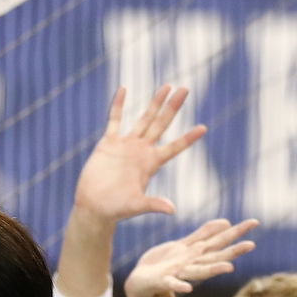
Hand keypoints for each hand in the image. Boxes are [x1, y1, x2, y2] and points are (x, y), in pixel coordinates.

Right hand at [72, 85, 205, 222]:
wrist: (93, 207)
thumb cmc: (115, 209)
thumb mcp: (135, 206)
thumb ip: (153, 204)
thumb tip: (172, 210)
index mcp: (151, 164)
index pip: (174, 148)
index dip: (188, 138)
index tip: (203, 127)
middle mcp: (141, 151)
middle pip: (161, 124)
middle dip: (173, 107)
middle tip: (185, 89)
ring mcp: (125, 145)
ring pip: (143, 118)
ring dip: (154, 103)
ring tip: (167, 86)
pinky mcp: (108, 143)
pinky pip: (114, 120)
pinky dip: (118, 105)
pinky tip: (124, 89)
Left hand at [125, 219, 257, 296]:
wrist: (141, 282)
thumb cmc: (164, 264)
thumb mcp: (184, 246)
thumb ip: (203, 235)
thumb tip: (226, 222)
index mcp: (197, 255)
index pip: (221, 242)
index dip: (237, 232)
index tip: (255, 222)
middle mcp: (192, 265)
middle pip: (215, 256)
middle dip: (233, 251)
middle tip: (252, 244)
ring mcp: (179, 274)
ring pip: (199, 271)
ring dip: (213, 270)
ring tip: (229, 267)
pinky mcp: (162, 280)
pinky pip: (172, 284)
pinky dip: (179, 286)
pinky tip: (188, 289)